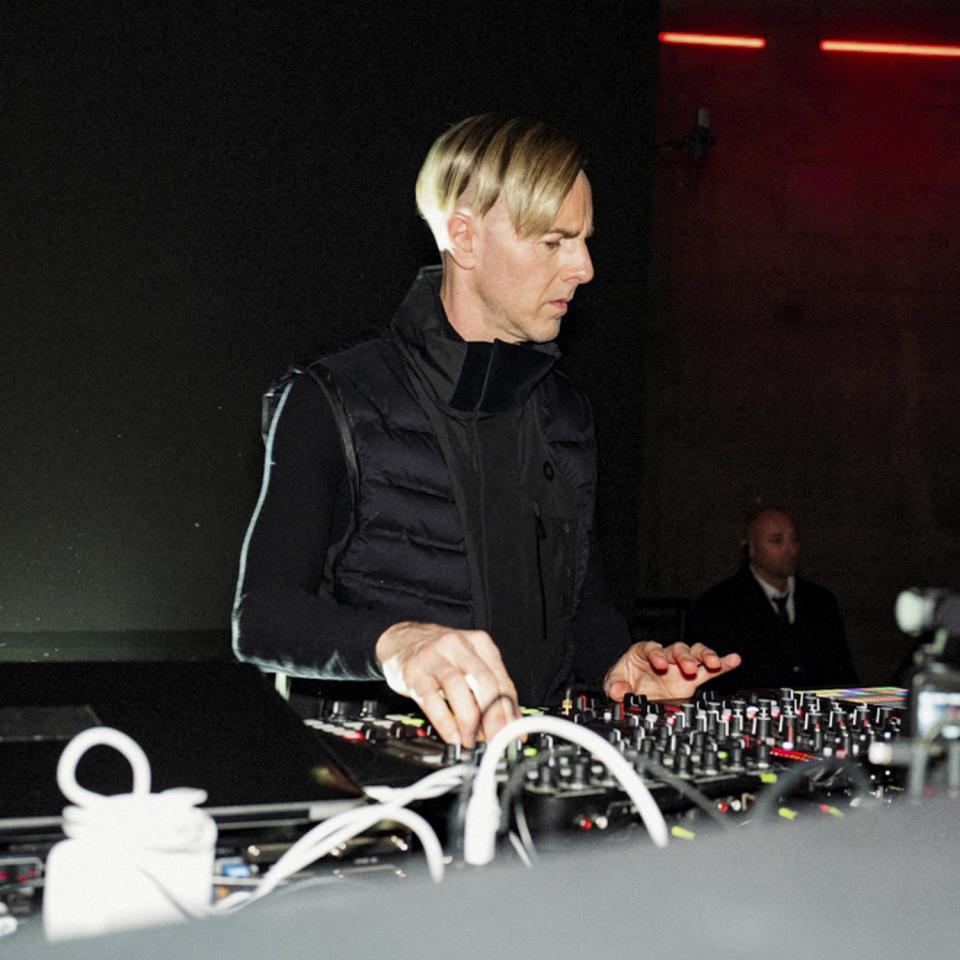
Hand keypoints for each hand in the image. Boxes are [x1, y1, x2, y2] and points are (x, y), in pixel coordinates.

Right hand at [376, 621, 519, 746]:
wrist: (403, 639)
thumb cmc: (441, 655)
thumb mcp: (470, 663)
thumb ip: (489, 690)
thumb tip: (509, 724)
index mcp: (479, 643)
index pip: (501, 679)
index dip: (510, 710)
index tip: (513, 734)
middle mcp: (458, 646)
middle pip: (483, 680)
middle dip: (493, 715)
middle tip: (496, 739)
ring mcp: (434, 656)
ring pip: (457, 687)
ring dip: (469, 720)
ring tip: (472, 741)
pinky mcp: (413, 671)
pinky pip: (431, 699)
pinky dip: (444, 721)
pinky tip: (452, 736)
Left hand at [603, 641, 740, 701]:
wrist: (632, 689)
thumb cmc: (625, 679)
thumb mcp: (614, 682)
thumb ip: (615, 686)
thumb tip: (619, 691)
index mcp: (645, 653)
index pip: (653, 648)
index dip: (657, 654)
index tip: (660, 663)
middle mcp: (665, 656)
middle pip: (678, 649)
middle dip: (684, 657)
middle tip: (689, 667)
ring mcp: (680, 666)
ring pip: (695, 654)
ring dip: (705, 656)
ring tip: (714, 662)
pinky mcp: (691, 678)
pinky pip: (708, 670)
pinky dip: (722, 664)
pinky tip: (733, 660)